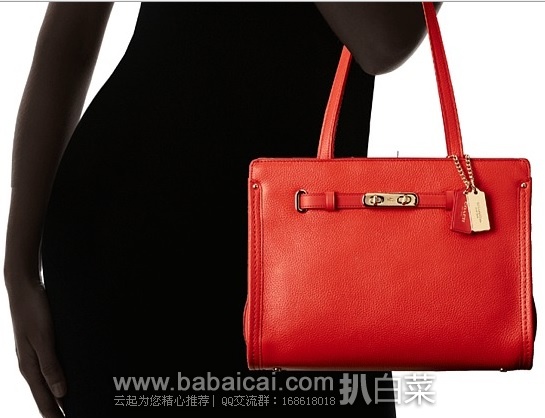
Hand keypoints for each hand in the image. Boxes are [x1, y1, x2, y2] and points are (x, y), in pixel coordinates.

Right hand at [5, 276, 66, 417]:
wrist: (24, 287)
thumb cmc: (33, 310)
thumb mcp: (43, 338)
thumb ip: (51, 365)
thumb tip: (61, 393)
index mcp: (29, 367)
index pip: (44, 400)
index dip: (56, 415)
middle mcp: (30, 364)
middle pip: (46, 394)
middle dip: (59, 409)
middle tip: (74, 417)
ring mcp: (34, 355)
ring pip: (48, 382)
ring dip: (60, 395)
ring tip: (74, 405)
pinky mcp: (40, 345)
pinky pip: (50, 367)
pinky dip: (59, 378)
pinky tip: (69, 379)